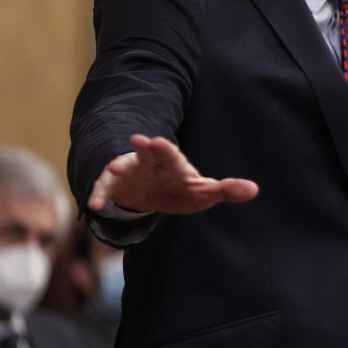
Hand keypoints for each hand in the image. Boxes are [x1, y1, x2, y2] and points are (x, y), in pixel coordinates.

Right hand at [87, 134, 258, 215]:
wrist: (151, 192)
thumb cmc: (181, 189)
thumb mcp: (202, 192)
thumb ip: (225, 190)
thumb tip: (254, 189)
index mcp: (173, 164)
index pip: (172, 156)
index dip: (166, 150)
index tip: (159, 142)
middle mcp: (150, 163)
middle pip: (148, 153)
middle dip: (145, 148)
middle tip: (140, 140)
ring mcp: (130, 172)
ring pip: (122, 166)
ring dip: (117, 167)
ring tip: (114, 169)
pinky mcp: (114, 186)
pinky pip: (105, 189)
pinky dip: (99, 196)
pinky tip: (94, 207)